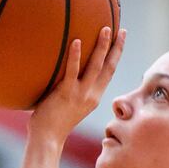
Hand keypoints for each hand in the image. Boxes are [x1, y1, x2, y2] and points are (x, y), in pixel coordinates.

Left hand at [27, 26, 126, 147]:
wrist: (47, 139)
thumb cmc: (53, 122)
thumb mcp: (68, 104)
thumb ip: (71, 89)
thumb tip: (62, 72)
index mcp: (94, 97)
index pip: (109, 73)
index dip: (116, 55)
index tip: (121, 39)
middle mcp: (91, 95)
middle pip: (108, 67)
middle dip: (116, 47)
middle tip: (120, 29)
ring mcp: (80, 94)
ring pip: (96, 67)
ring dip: (102, 47)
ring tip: (105, 29)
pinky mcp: (66, 94)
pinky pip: (72, 72)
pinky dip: (76, 56)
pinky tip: (76, 41)